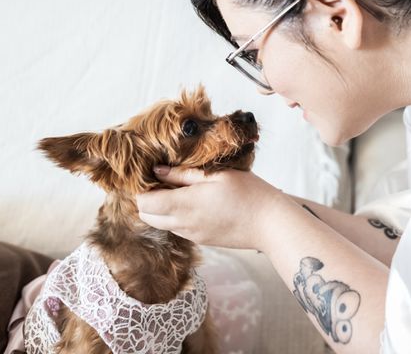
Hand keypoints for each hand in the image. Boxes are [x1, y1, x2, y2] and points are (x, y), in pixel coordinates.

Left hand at [136, 166, 283, 250]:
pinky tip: (193, 203)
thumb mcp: (216, 174)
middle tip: (161, 181)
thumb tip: (157, 170)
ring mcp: (192, 235)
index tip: (150, 175)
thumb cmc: (248, 192)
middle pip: (146, 217)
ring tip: (178, 190)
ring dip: (160, 210)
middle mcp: (184, 224)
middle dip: (146, 201)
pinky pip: (178, 229)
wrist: (270, 224)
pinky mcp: (202, 240)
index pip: (143, 204)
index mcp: (185, 205)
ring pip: (161, 225)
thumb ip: (184, 174)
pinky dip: (175, 217)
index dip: (141, 190)